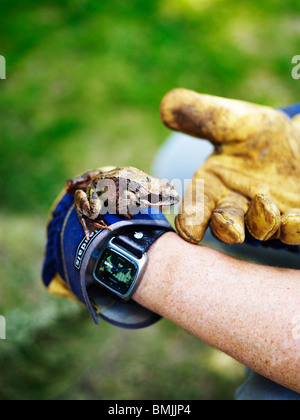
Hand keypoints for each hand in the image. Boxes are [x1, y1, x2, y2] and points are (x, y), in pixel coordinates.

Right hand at [160, 88, 299, 244]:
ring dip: (261, 223)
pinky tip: (294, 220)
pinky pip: (292, 231)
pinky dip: (292, 229)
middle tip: (230, 228)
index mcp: (213, 185)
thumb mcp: (235, 121)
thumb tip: (167, 104)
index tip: (189, 230)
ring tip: (264, 204)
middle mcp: (237, 206)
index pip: (197, 205)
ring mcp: (267, 218)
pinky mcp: (294, 221)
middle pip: (226, 224)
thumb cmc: (259, 135)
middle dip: (226, 228)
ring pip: (260, 229)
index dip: (191, 218)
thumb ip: (202, 116)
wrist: (297, 142)